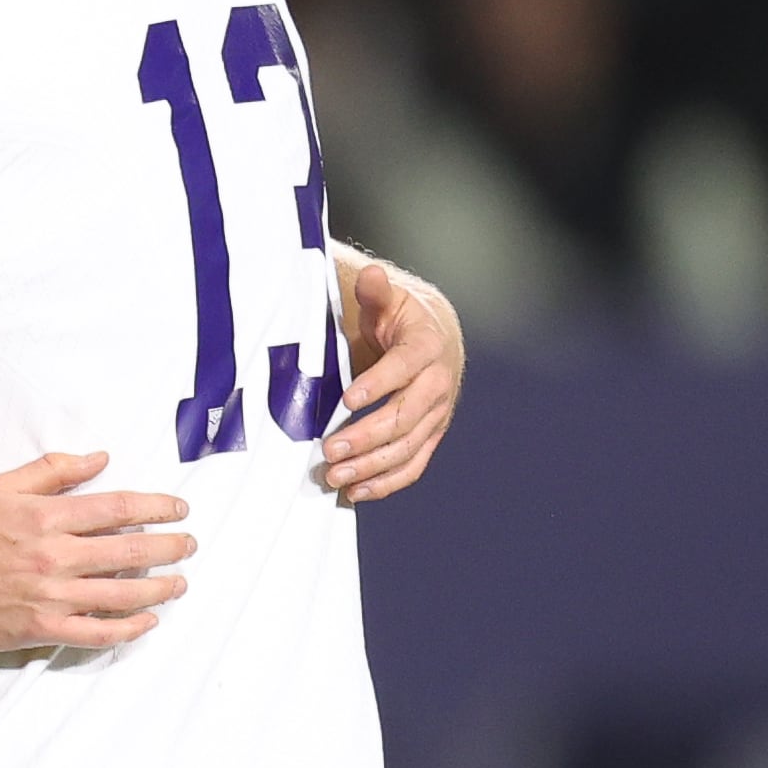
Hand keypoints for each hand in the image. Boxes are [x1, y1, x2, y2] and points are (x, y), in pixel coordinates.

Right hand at [0, 452, 192, 651]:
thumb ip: (51, 471)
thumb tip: (100, 459)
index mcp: (46, 517)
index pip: (117, 508)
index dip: (156, 508)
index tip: (179, 510)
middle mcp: (54, 556)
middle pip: (129, 551)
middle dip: (169, 548)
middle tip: (190, 545)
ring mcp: (51, 596)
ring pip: (122, 593)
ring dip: (159, 588)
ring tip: (179, 583)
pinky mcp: (43, 629)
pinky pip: (97, 632)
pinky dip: (128, 629)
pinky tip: (147, 623)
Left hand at [325, 263, 461, 502]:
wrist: (435, 337)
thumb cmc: (400, 317)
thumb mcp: (388, 299)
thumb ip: (376, 291)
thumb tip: (372, 275)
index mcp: (426, 346)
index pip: (404, 367)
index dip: (378, 384)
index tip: (348, 400)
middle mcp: (437, 384)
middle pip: (405, 416)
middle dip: (367, 436)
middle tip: (329, 450)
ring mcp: (436, 414)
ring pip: (409, 447)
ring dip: (373, 467)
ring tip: (336, 476)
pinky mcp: (430, 435)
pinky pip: (413, 464)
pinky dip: (387, 482)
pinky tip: (357, 492)